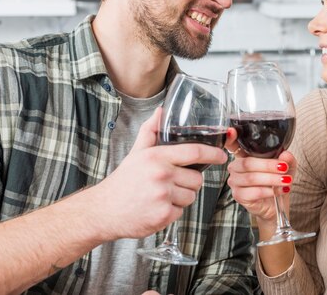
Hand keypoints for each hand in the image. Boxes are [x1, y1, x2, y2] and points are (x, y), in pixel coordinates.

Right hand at [90, 107, 227, 240]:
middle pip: (197, 179)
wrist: (104, 210)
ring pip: (191, 196)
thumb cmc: (123, 182)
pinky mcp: (163, 215)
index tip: (222, 155)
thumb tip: (161, 111)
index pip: (194, 152)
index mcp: (157, 157)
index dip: (213, 153)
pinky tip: (157, 207)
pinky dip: (172, 212)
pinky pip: (181, 212)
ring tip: (161, 196)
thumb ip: (151, 131)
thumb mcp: (137, 153)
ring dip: (181, 198)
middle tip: (170, 184)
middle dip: (189, 182)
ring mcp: (163, 195)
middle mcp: (161, 175)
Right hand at [227, 143, 295, 228]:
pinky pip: (252, 192)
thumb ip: (287, 159)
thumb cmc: (276, 182)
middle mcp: (236, 167)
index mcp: (244, 155)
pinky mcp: (239, 196)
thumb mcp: (287, 167)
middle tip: (284, 167)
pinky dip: (268, 191)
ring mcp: (235, 182)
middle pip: (247, 162)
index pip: (232, 144)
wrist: (275, 204)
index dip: (230, 137)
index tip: (231, 131)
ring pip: (251, 178)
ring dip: (271, 179)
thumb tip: (285, 155)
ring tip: (285, 180)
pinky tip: (277, 191)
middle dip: (268, 165)